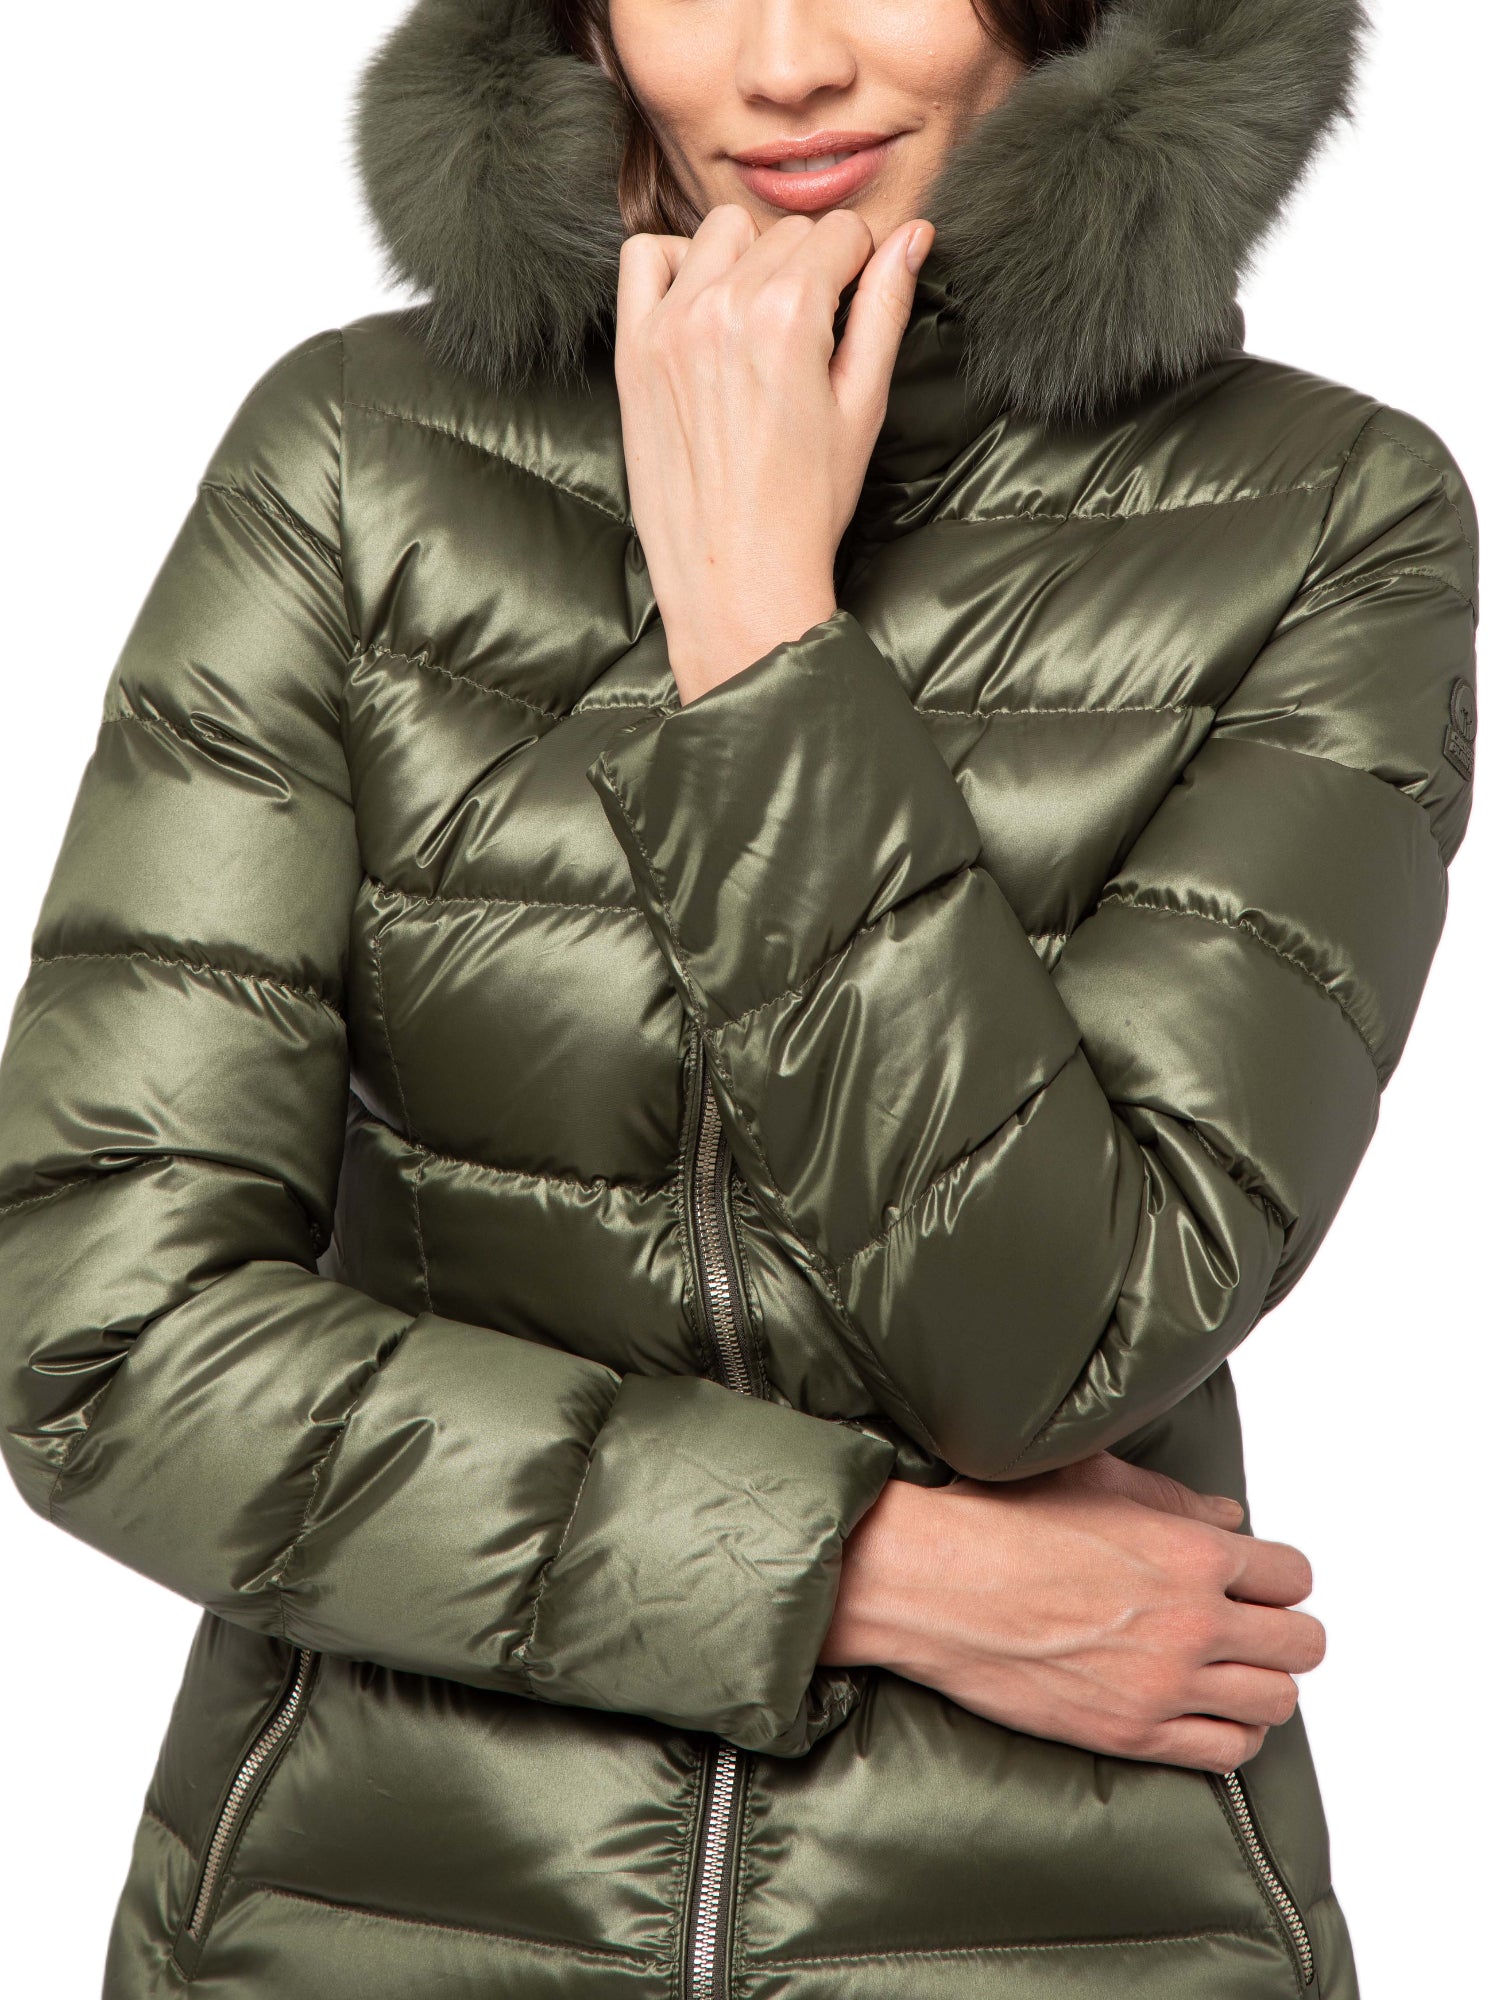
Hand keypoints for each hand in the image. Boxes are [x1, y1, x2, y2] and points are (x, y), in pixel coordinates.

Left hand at [614, 202, 934, 702]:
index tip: (854, 306)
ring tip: (758, 321)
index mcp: (790, 314)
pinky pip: (644, 256)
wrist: (734, 576)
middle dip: (809, 267)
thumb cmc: (806, 505)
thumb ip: (886, 309)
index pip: (841, 233)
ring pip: (720, 233)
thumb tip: (914, 235)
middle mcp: (724, 304)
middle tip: (811, 335)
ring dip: (747, 258)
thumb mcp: (864, 405)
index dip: (860, 266)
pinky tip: (700, 309)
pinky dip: (674, 265)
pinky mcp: (634, 348)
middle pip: (785, 233)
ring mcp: (671, 323)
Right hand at [820, 1451, 1326, 1771]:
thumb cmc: (999, 1520)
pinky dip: (1230, 1733)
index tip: (1257, 1580)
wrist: (933, 1582)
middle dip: (1283, 1630)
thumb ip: (1174, 1500)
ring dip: (1261, 1684)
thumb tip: (1226, 1516)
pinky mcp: (1132, 1734)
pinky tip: (1204, 1711)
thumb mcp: (1094, 1480)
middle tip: (1251, 1625)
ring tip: (1229, 1670)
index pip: (1292, 1575)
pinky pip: (1227, 1752)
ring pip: (1276, 1701)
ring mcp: (1166, 1685)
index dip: (1278, 1576)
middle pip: (1301, 1643)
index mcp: (1190, 1552)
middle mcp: (1193, 1623)